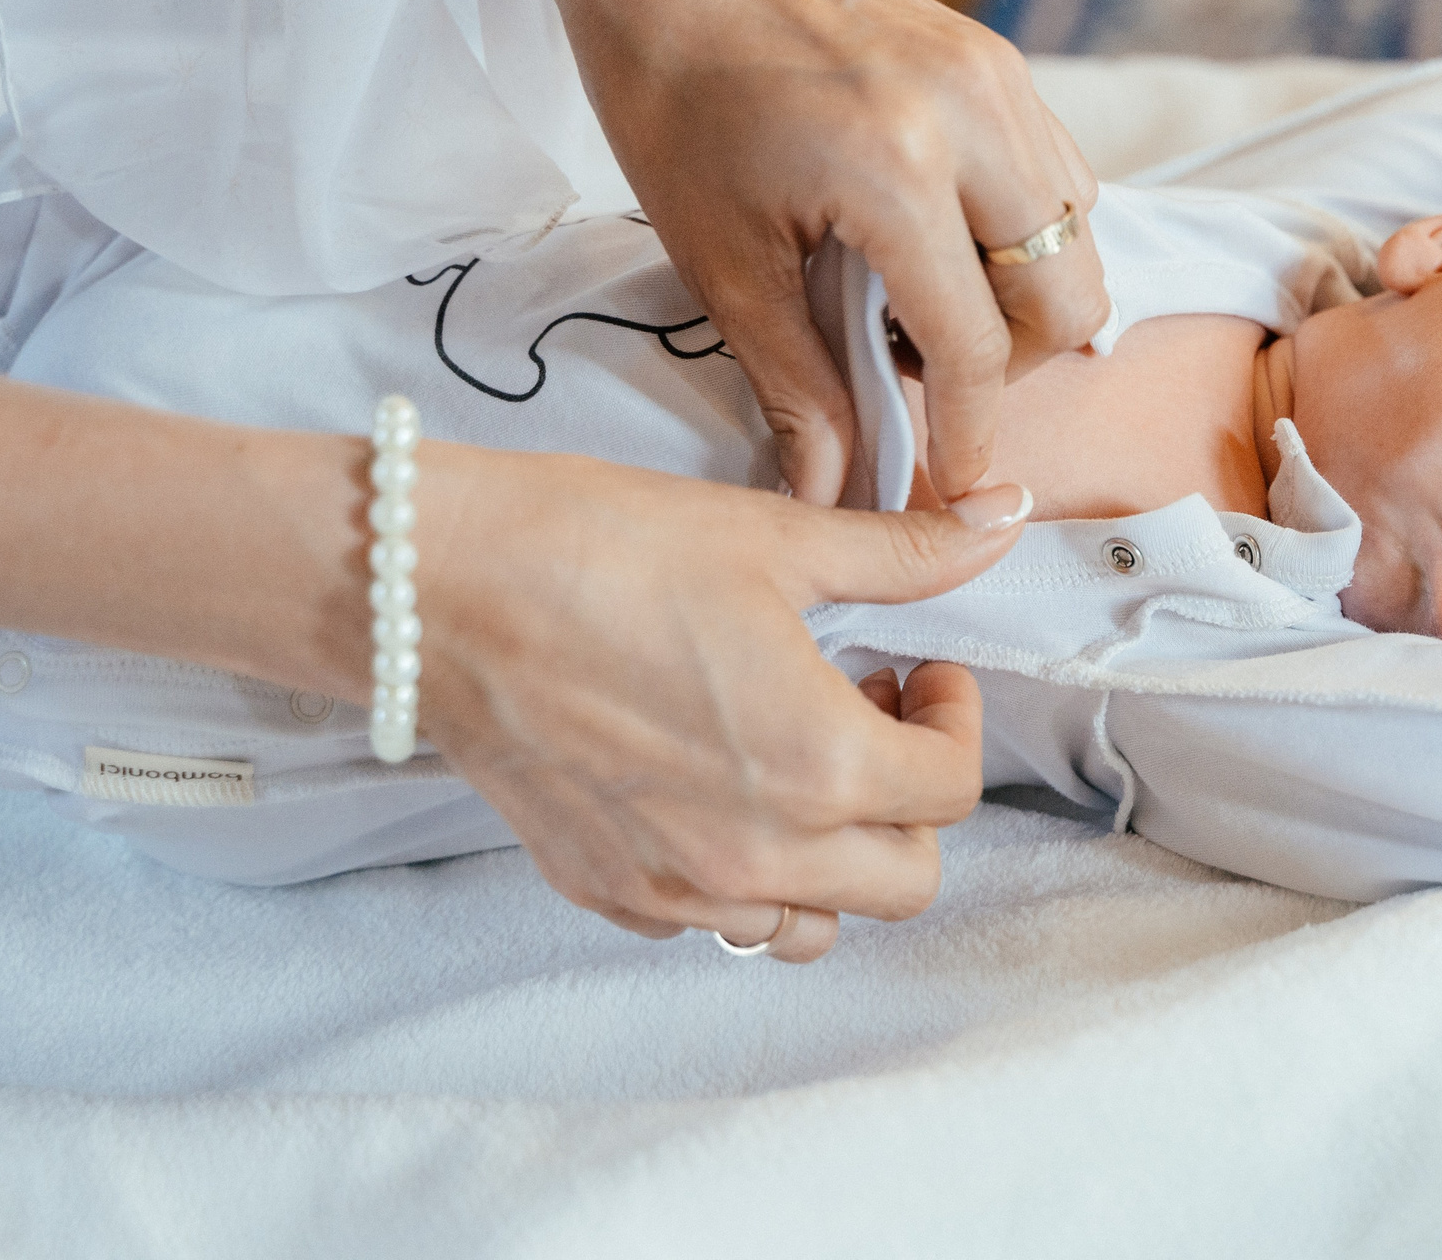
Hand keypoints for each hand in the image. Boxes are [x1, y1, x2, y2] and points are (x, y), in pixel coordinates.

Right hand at [409, 441, 1033, 961]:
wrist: (435, 590)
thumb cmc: (602, 551)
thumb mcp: (777, 540)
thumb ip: (908, 554)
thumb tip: (1006, 516)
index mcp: (819, 765)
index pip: (953, 787)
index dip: (955, 716)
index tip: (917, 667)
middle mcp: (758, 854)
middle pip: (907, 879)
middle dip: (913, 798)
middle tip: (873, 712)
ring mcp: (679, 888)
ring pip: (815, 924)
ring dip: (837, 854)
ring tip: (798, 758)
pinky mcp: (609, 894)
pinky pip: (717, 926)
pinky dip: (745, 878)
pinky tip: (715, 786)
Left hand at [536, 0, 1109, 505]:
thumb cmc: (672, 86)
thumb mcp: (719, 256)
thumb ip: (794, 384)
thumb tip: (831, 490)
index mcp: (896, 170)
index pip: (978, 344)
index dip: (970, 428)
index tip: (955, 479)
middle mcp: (973, 118)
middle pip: (1069, 295)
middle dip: (1016, 366)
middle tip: (922, 375)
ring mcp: (999, 79)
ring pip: (1079, 236)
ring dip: (1022, 298)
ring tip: (914, 304)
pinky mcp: (1000, 60)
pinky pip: (1057, 176)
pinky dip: (1022, 233)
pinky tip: (933, 241)